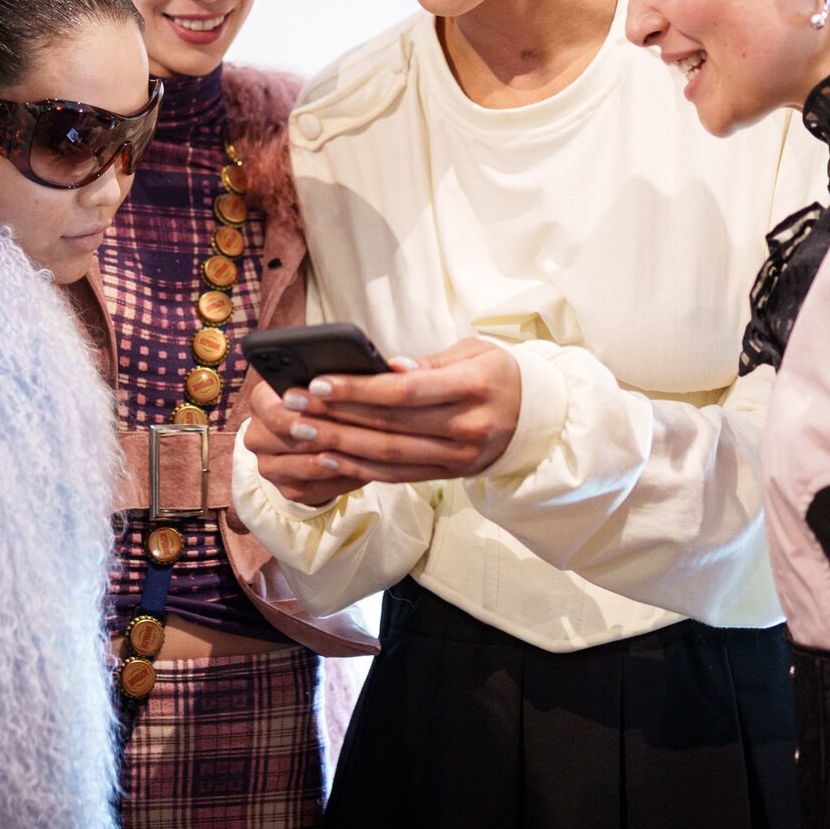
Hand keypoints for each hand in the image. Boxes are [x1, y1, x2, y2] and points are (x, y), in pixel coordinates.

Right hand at [242, 377, 369, 505]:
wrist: (316, 435)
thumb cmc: (324, 400)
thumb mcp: (324, 385)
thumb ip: (334, 379)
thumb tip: (365, 373)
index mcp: (261, 400)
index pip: (275, 409)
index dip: (307, 409)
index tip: (337, 405)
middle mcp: (257, 434)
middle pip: (288, 438)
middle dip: (325, 434)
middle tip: (358, 429)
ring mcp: (268, 465)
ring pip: (303, 467)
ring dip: (335, 458)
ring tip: (364, 450)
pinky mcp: (285, 489)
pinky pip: (314, 488)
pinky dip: (340, 479)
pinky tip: (362, 469)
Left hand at [271, 338, 521, 484]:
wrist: (536, 417)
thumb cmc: (497, 374)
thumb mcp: (474, 353)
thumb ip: (430, 362)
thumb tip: (389, 365)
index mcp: (475, 387)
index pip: (406, 391)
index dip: (359, 388)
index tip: (318, 380)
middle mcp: (467, 428)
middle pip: (390, 425)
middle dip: (336, 414)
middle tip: (293, 403)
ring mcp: (458, 458)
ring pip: (389, 454)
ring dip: (339, 444)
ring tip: (301, 429)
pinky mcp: (449, 476)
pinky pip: (397, 475)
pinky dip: (360, 468)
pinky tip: (328, 456)